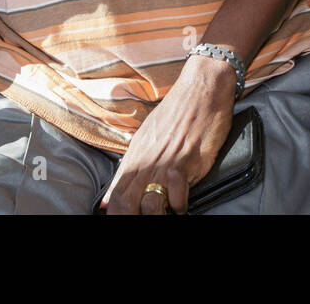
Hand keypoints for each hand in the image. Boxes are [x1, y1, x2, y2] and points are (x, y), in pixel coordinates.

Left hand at [100, 54, 237, 213]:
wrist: (201, 89)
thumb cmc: (176, 113)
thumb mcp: (146, 139)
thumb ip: (129, 170)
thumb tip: (108, 198)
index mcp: (135, 157)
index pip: (115, 195)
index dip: (114, 214)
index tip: (117, 220)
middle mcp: (146, 161)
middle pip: (127, 203)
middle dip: (129, 217)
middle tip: (141, 221)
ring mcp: (165, 162)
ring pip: (150, 204)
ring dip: (156, 215)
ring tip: (163, 214)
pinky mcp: (186, 161)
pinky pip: (178, 195)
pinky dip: (179, 206)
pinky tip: (182, 205)